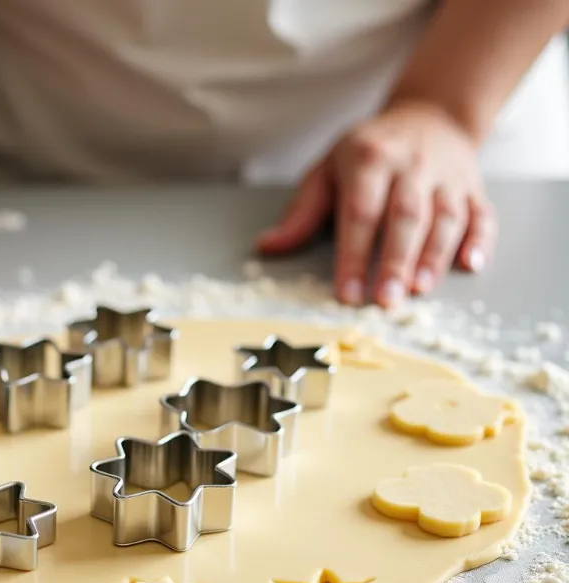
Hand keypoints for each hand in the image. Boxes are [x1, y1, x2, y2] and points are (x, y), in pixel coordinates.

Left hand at [257, 101, 495, 306]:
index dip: (353, 255)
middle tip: (386, 300)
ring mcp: (447, 175)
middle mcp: (411, 165)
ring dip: (434, 255)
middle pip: (405, 216)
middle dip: (396, 260)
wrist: (429, 114)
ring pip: (445, 217)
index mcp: (369, 159)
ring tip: (420, 290)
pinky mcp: (473, 187)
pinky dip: (480, 240)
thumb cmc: (369, 151)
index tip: (348, 293)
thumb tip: (267, 247)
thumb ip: (302, 212)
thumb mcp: (328, 170)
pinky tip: (470, 265)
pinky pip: (482, 213)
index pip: (360, 212)